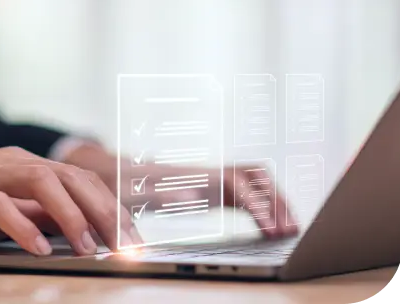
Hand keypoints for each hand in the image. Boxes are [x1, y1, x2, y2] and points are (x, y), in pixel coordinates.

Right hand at [0, 147, 142, 255]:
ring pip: (39, 181)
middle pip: (69, 176)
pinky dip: (21, 225)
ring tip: (90, 247)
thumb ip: (30, 211)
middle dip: (104, 210)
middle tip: (126, 244)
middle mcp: (7, 161)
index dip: (109, 205)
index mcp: (20, 164)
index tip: (130, 236)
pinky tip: (39, 248)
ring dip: (71, 215)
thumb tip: (71, 227)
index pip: (77, 178)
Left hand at [64, 144, 297, 238]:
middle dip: (276, 200)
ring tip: (290, 228)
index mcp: (191, 173)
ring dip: (274, 200)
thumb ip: (158, 193)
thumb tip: (190, 196)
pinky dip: (263, 206)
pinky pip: (245, 193)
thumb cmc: (118, 182)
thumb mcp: (130, 189)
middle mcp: (206, 172)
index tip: (271, 226)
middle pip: (254, 176)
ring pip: (254, 181)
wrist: (107, 170)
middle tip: (291, 230)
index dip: (257, 201)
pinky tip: (270, 226)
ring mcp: (210, 180)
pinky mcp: (210, 190)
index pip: (236, 181)